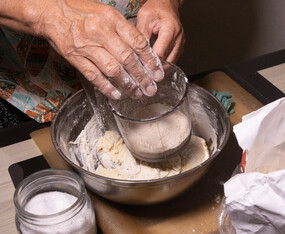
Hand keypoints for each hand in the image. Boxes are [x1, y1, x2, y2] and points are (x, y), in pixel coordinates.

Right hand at [37, 0, 163, 98]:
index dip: (150, 60)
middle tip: (150, 88)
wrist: (51, 13)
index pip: (138, 42)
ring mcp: (87, 46)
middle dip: (142, 77)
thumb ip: (124, 30)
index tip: (157, 72)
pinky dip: (106, 86)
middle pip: (127, 59)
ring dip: (127, 84)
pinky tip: (116, 94)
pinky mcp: (75, 57)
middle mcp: (101, 32)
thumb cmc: (81, 11)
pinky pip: (94, 75)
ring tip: (136, 93)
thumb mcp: (107, 13)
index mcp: (112, 19)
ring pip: (112, 69)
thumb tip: (143, 50)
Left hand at [136, 0, 185, 62]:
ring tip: (148, 66)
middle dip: (154, 66)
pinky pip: (171, 61)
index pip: (160, 53)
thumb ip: (141, 35)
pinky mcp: (179, 49)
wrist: (167, 6)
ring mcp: (181, 44)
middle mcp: (178, 38)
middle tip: (142, 68)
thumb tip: (137, 52)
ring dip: (159, 66)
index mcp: (171, 30)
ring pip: (170, 64)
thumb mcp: (144, 17)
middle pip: (166, 62)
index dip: (150, 61)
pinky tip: (154, 62)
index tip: (140, 65)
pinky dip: (163, 63)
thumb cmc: (156, 9)